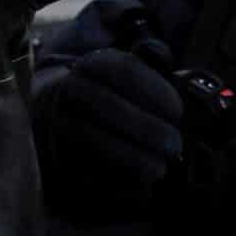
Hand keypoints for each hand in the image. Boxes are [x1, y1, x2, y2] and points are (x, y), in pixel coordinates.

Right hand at [33, 48, 185, 208]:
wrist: (56, 113)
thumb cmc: (108, 93)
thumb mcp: (125, 69)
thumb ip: (149, 59)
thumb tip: (162, 54)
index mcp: (92, 65)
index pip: (125, 71)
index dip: (157, 92)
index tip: (178, 112)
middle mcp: (71, 89)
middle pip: (109, 106)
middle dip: (148, 129)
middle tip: (175, 146)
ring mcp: (60, 122)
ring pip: (95, 139)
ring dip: (134, 158)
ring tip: (160, 167)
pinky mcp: (58, 154)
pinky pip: (87, 167)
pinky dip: (116, 178)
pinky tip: (139, 182)